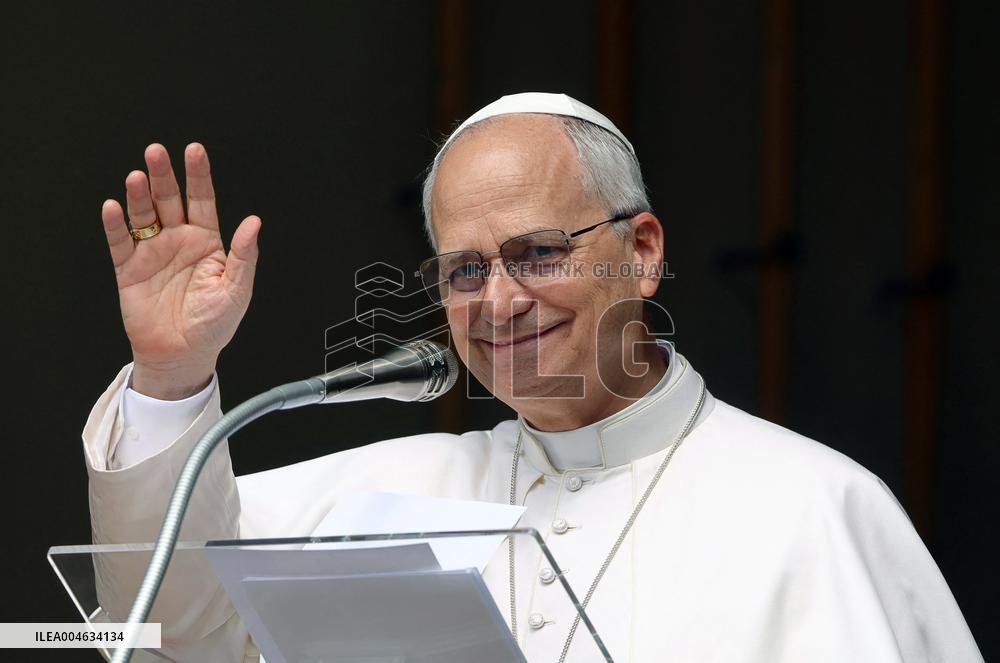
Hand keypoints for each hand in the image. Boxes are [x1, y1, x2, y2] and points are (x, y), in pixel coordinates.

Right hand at [101, 143, 260, 398]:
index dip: (198, 175)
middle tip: (156, 152)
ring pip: (143, 215)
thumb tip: (254, 223)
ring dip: (139, 196)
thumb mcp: (236, 290)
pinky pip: (120, 243)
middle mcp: (178, 241)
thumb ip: (243, 255)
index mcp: (207, 242)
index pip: (202, 200)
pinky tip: (113, 208)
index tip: (194, 151)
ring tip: (137, 177)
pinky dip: (115, 225)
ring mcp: (152, 253)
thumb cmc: (214, 325)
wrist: (183, 355)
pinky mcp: (129, 270)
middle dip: (163, 175)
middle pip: (169, 199)